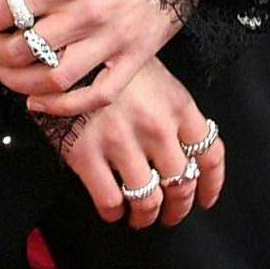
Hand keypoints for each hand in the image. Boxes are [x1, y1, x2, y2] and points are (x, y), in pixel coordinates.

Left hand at [0, 0, 187, 113]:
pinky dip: (63, 107)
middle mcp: (86, 15)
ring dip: (17, 82)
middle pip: (22, 50)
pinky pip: (96, 96)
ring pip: (53, 80)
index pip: (4, 9)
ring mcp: (111, 42)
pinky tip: (37, 101)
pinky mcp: (133, 59)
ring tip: (3, 70)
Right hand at [39, 58, 224, 229]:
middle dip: (178, 207)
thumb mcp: (152, 75)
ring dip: (146, 216)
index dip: (211, 184)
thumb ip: (171, 109)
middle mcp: (156, 126)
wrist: (58, 50)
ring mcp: (121, 141)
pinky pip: (109, 200)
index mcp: (177, 104)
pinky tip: (112, 211)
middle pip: (181, 184)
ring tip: (140, 218)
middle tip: (171, 215)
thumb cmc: (108, 61)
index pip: (210, 154)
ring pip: (147, 199)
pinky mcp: (86, 154)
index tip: (206, 199)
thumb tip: (183, 148)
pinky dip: (113, 213)